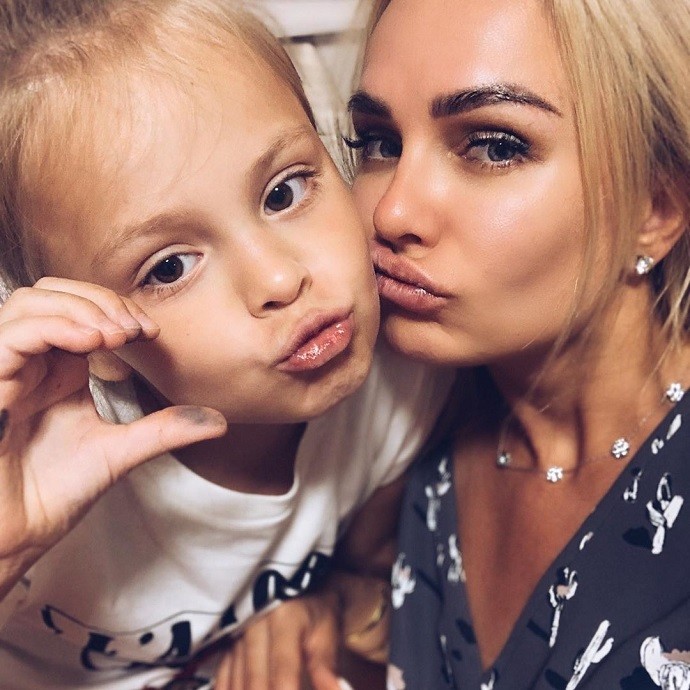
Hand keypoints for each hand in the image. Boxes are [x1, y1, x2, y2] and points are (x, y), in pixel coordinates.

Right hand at [0, 278, 225, 596]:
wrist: (13, 537)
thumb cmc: (51, 495)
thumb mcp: (119, 451)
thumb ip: (164, 429)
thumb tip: (221, 421)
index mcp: (57, 371)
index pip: (81, 310)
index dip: (117, 309)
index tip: (150, 333)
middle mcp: (30, 363)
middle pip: (55, 294)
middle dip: (100, 300)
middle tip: (135, 329)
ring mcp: (6, 369)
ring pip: (31, 302)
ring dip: (81, 307)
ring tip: (116, 334)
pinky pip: (12, 333)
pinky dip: (54, 325)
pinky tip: (91, 341)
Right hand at [213, 572, 390, 689]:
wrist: (298, 585)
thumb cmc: (318, 610)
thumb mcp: (328, 631)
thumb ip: (326, 667)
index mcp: (283, 619)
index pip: (282, 673)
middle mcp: (253, 627)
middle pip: (254, 685)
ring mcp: (235, 639)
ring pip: (235, 687)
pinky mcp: (226, 650)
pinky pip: (222, 683)